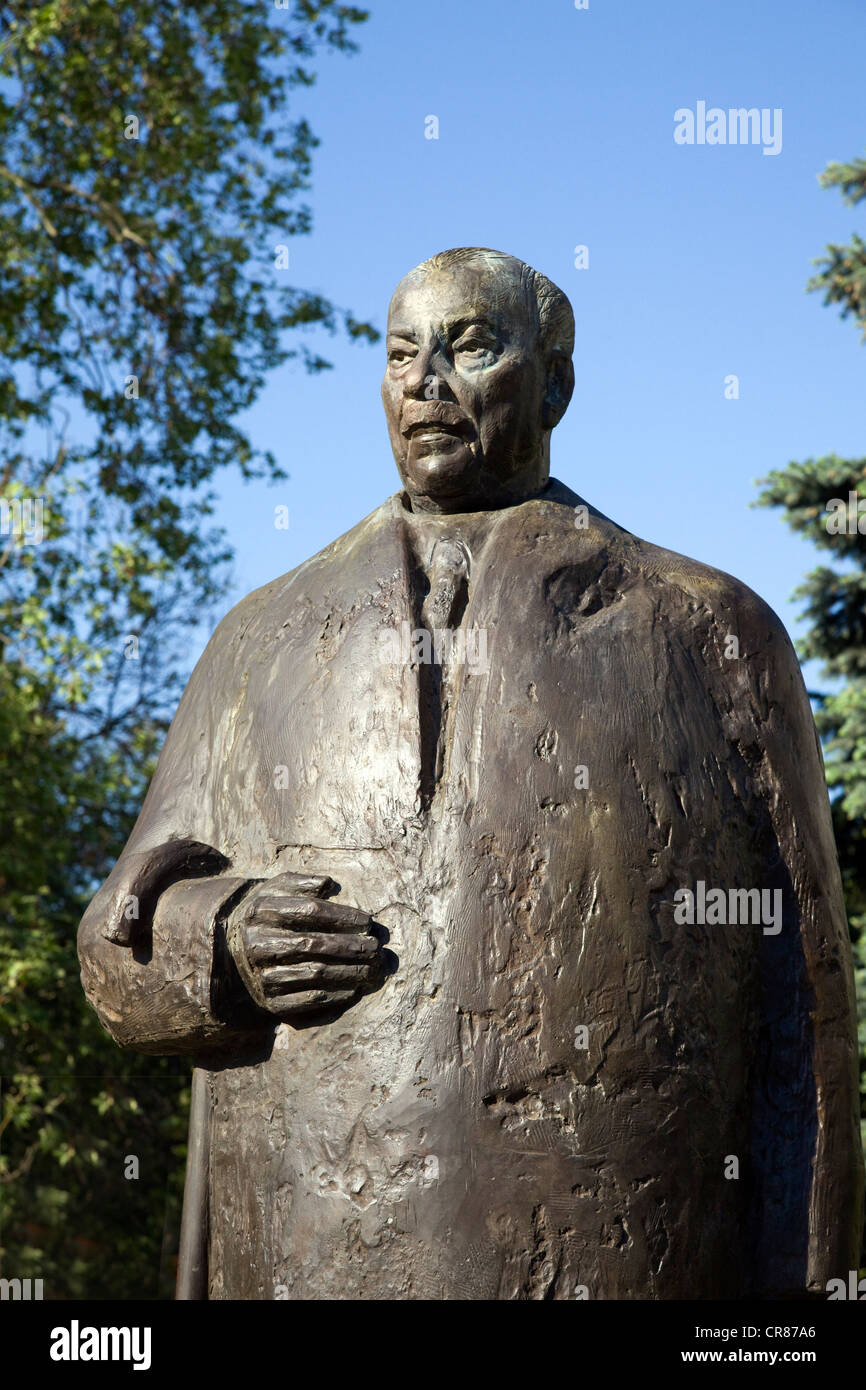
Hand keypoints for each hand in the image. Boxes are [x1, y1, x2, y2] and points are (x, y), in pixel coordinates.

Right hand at [226, 870, 384, 1018]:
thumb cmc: (269, 913)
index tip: (368, 921)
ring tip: (373, 968)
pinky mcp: (270, 1002)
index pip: (309, 911)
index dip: (342, 916)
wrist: (234, 949)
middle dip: (350, 946)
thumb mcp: (277, 889)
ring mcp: (262, 975)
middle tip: (376, 947)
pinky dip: (336, 995)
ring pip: (314, 973)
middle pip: (313, 944)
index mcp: (261, 912)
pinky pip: (308, 1000)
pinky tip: (355, 988)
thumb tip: (327, 883)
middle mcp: (257, 944)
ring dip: (348, 971)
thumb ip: (302, 882)